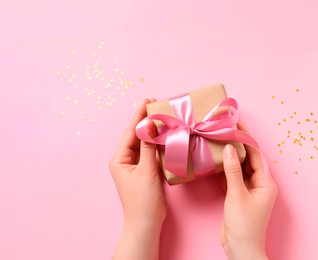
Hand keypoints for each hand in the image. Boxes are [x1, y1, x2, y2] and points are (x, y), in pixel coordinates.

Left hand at [109, 98, 165, 259]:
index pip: (130, 132)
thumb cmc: (143, 200)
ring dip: (152, 130)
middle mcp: (125, 160)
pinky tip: (164, 135)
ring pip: (143, 143)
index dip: (139, 115)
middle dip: (145, 120)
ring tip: (161, 115)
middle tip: (156, 104)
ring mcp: (134, 166)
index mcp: (120, 159)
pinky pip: (149, 152)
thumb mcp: (147, 171)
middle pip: (136, 135)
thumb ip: (148, 147)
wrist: (146, 223)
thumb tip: (149, 124)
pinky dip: (156, 143)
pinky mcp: (144, 171)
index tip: (148, 100)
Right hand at [219, 126, 277, 259]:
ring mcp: (247, 190)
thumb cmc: (244, 225)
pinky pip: (231, 178)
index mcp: (265, 182)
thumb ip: (232, 171)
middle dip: (237, 145)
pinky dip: (224, 170)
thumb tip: (228, 148)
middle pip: (248, 159)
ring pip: (238, 168)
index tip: (237, 125)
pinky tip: (215, 160)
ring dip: (230, 156)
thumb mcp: (237, 195)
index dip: (246, 139)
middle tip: (226, 129)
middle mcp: (258, 184)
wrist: (240, 248)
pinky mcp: (237, 196)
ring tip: (219, 140)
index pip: (256, 155)